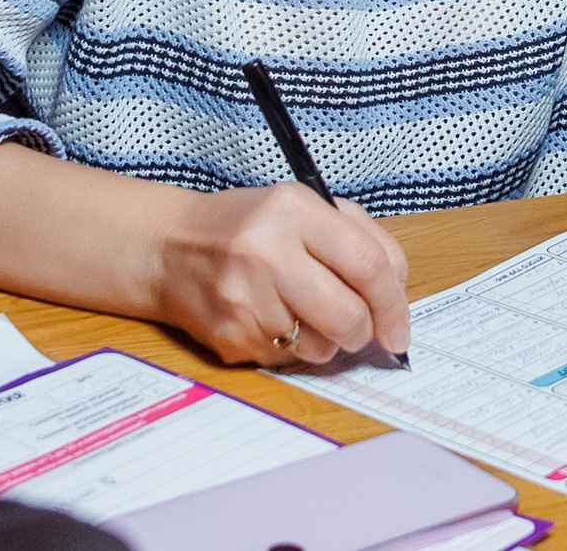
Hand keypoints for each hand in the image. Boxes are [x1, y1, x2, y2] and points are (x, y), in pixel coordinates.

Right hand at [137, 184, 410, 366]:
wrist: (167, 247)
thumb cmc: (245, 226)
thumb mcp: (302, 207)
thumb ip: (359, 237)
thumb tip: (398, 293)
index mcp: (292, 210)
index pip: (367, 263)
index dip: (394, 303)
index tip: (400, 328)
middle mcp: (267, 252)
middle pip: (349, 316)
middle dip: (366, 332)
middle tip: (362, 330)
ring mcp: (244, 298)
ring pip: (322, 347)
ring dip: (327, 340)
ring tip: (301, 312)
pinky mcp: (228, 336)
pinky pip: (287, 360)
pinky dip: (291, 347)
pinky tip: (270, 319)